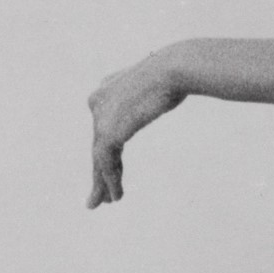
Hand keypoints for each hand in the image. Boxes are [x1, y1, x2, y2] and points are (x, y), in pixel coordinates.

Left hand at [88, 51, 185, 205]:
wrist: (172, 70)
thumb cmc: (175, 73)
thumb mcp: (157, 86)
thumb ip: (149, 95)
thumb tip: (163, 92)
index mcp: (106, 90)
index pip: (105, 128)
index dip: (109, 153)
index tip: (115, 172)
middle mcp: (98, 102)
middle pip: (99, 144)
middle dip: (100, 172)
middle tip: (100, 196)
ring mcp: (100, 117)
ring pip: (98, 157)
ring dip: (102, 183)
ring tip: (106, 202)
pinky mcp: (107, 132)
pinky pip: (105, 163)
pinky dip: (110, 181)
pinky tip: (116, 196)